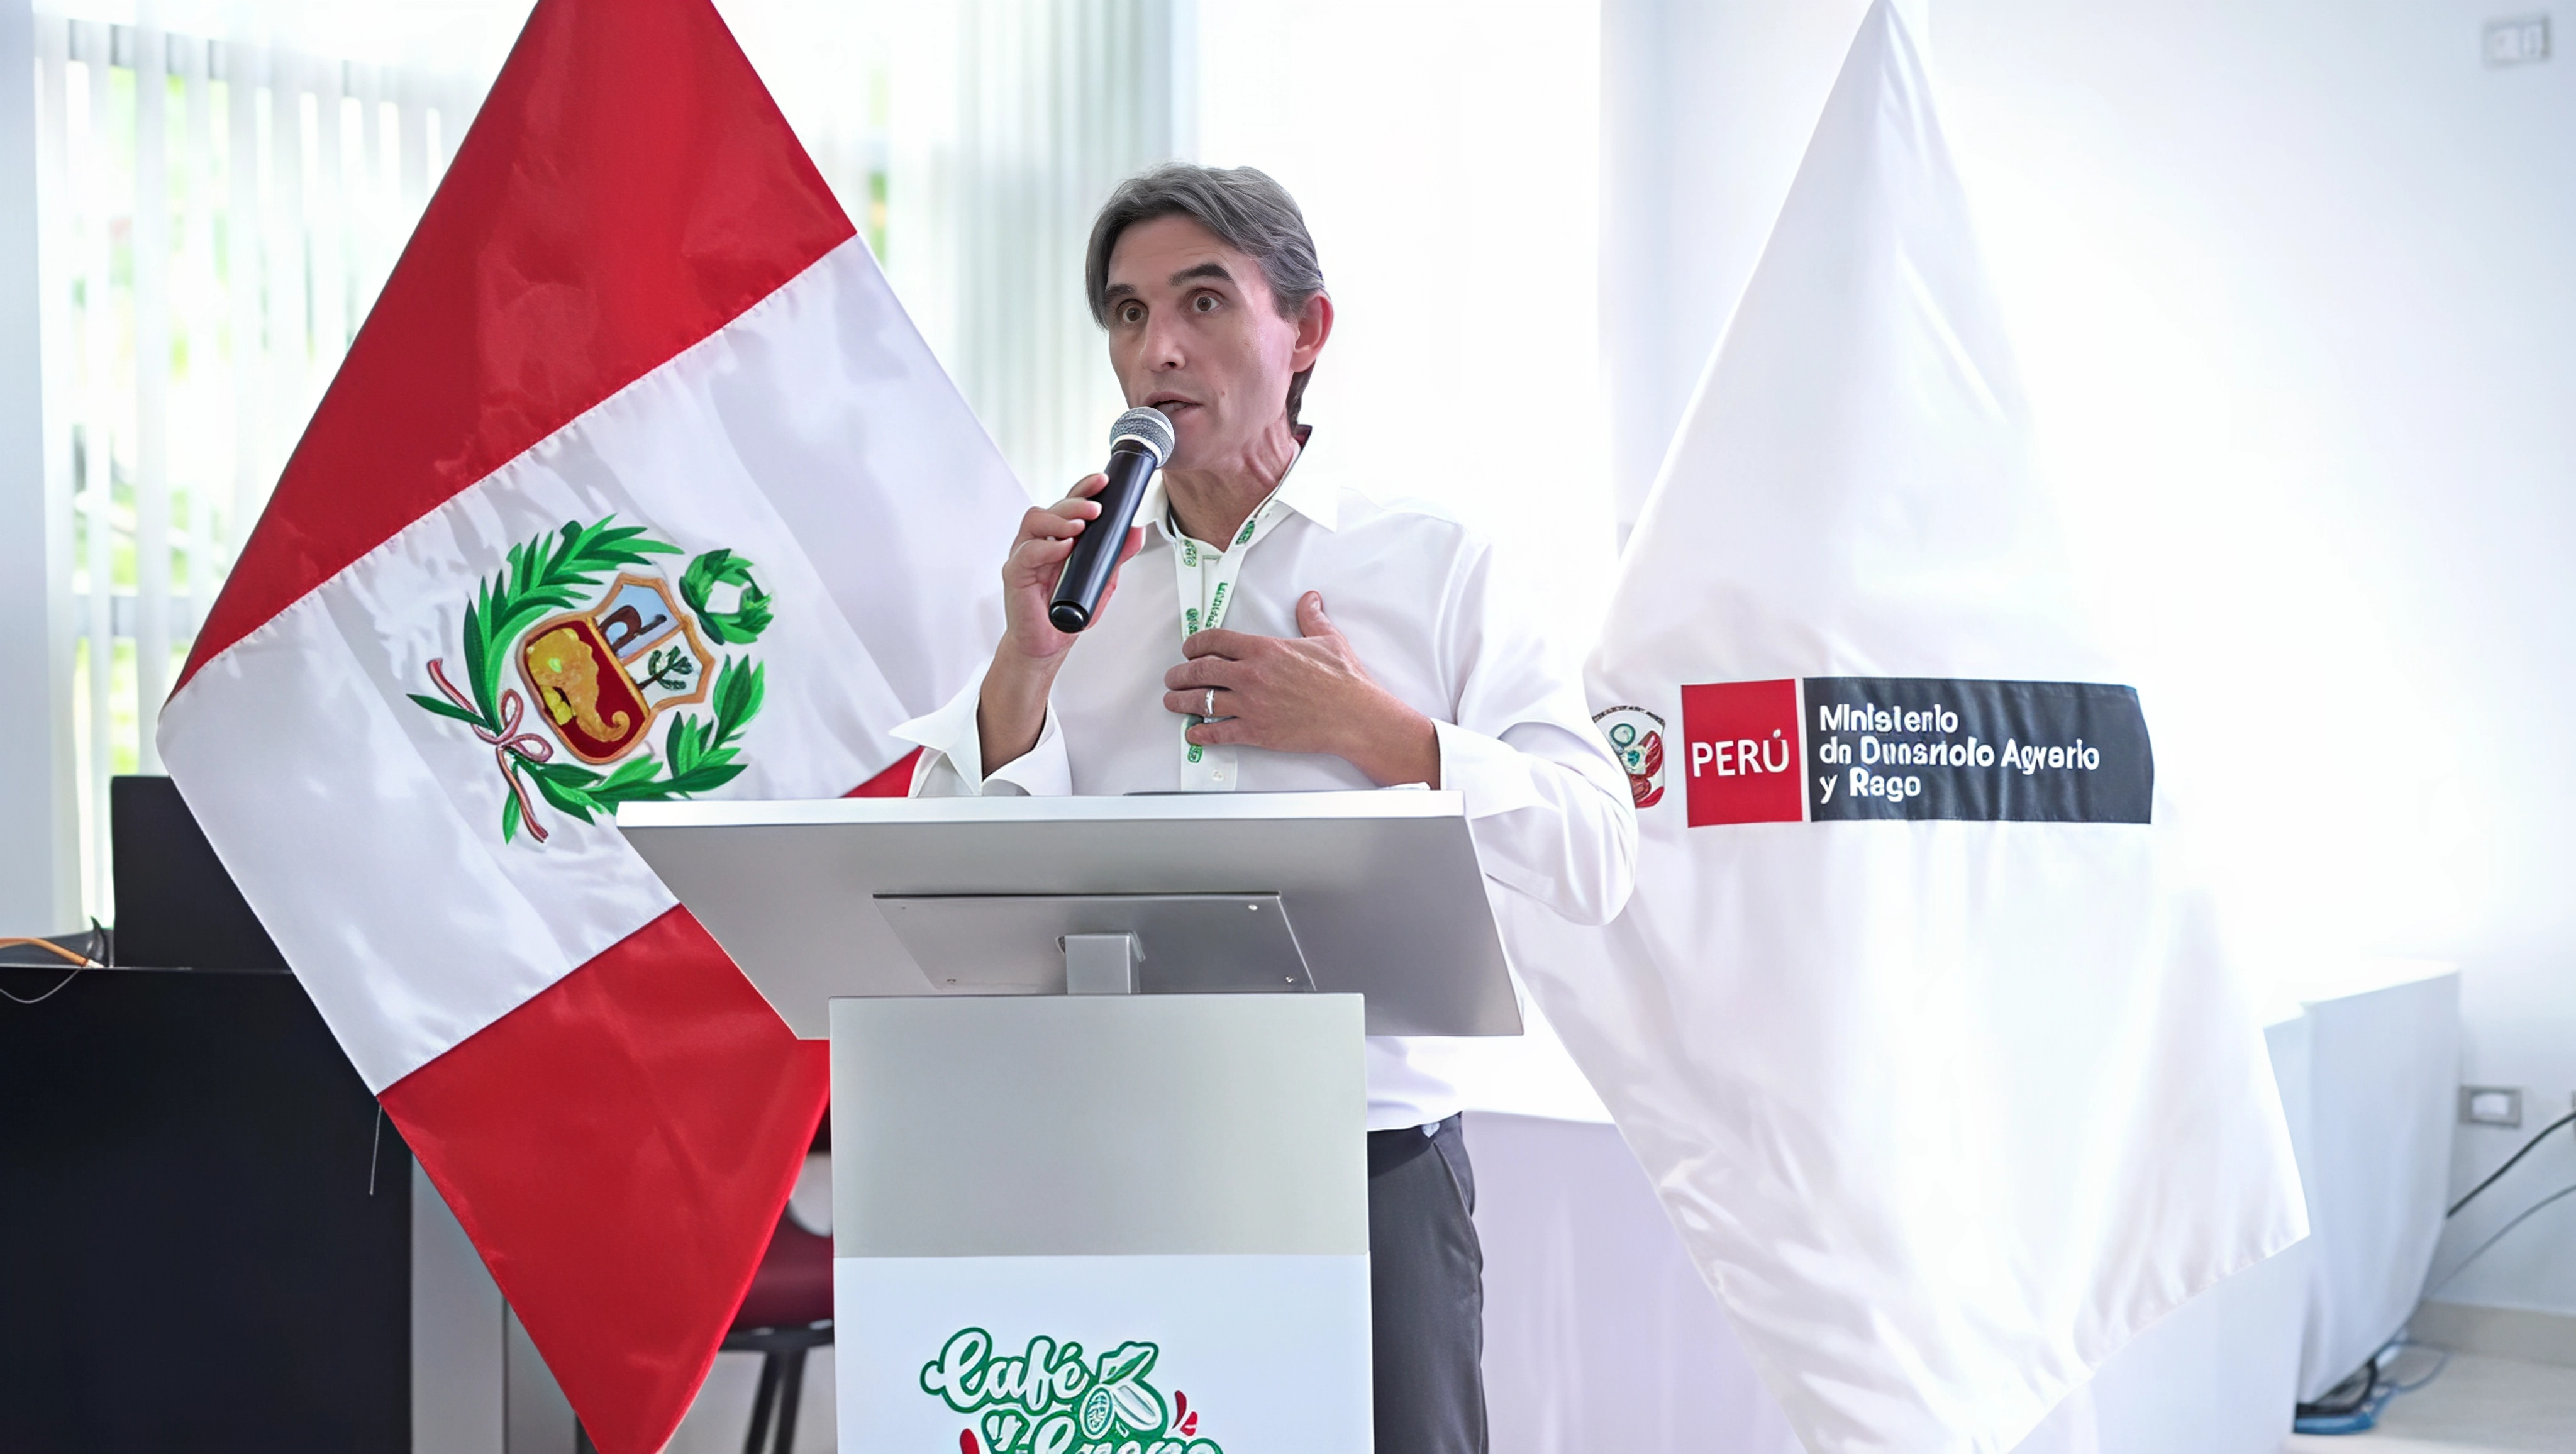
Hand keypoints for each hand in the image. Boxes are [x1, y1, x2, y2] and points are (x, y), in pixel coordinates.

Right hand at [981, 474, 1143, 769]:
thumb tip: (1136, 531)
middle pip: (1052, 506)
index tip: (1104, 481)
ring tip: (1080, 527)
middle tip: (1097, 508)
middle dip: (1076, 501)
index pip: (1069, 504)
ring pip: (1034, 520)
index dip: (1084, 489)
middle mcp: (1039, 540)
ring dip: (1059, 519)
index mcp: (1058, 537)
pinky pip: (1026, 552)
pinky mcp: (1015, 574)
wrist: (1047, 644)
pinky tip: (1063, 548)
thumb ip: (1116, 556)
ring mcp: (1025, 555)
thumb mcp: (1101, 581)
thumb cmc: (1068, 610)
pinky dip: (1046, 547)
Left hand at [1161, 592, 1440, 786]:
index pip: (1215, 641)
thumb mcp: (1328, 639)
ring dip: (1181, 701)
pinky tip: (1193, 732)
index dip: (1195, 644)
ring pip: (1202, 701)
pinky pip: (1218, 732)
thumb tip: (1310, 599)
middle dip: (1180, 673)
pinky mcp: (1257, 732)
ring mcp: (1251, 705)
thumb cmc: (1344, 680)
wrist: (1355, 715)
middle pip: (1200, 671)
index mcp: (1265, 650)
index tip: (1188, 649)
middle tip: (1173, 677)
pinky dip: (1201, 733)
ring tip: (1172, 701)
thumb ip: (1311, 618)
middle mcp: (1252, 676)